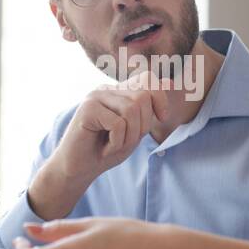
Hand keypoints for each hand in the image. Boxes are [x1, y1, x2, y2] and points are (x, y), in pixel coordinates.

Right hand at [28, 72, 177, 219]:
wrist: (77, 170)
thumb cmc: (105, 151)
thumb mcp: (135, 130)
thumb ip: (149, 108)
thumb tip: (170, 83)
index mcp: (118, 92)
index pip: (147, 79)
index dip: (160, 99)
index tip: (161, 118)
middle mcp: (106, 90)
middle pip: (142, 96)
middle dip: (142, 125)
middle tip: (125, 141)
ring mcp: (95, 97)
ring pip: (131, 110)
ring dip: (128, 137)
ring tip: (114, 146)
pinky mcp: (87, 109)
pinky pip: (117, 124)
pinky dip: (116, 143)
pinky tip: (104, 149)